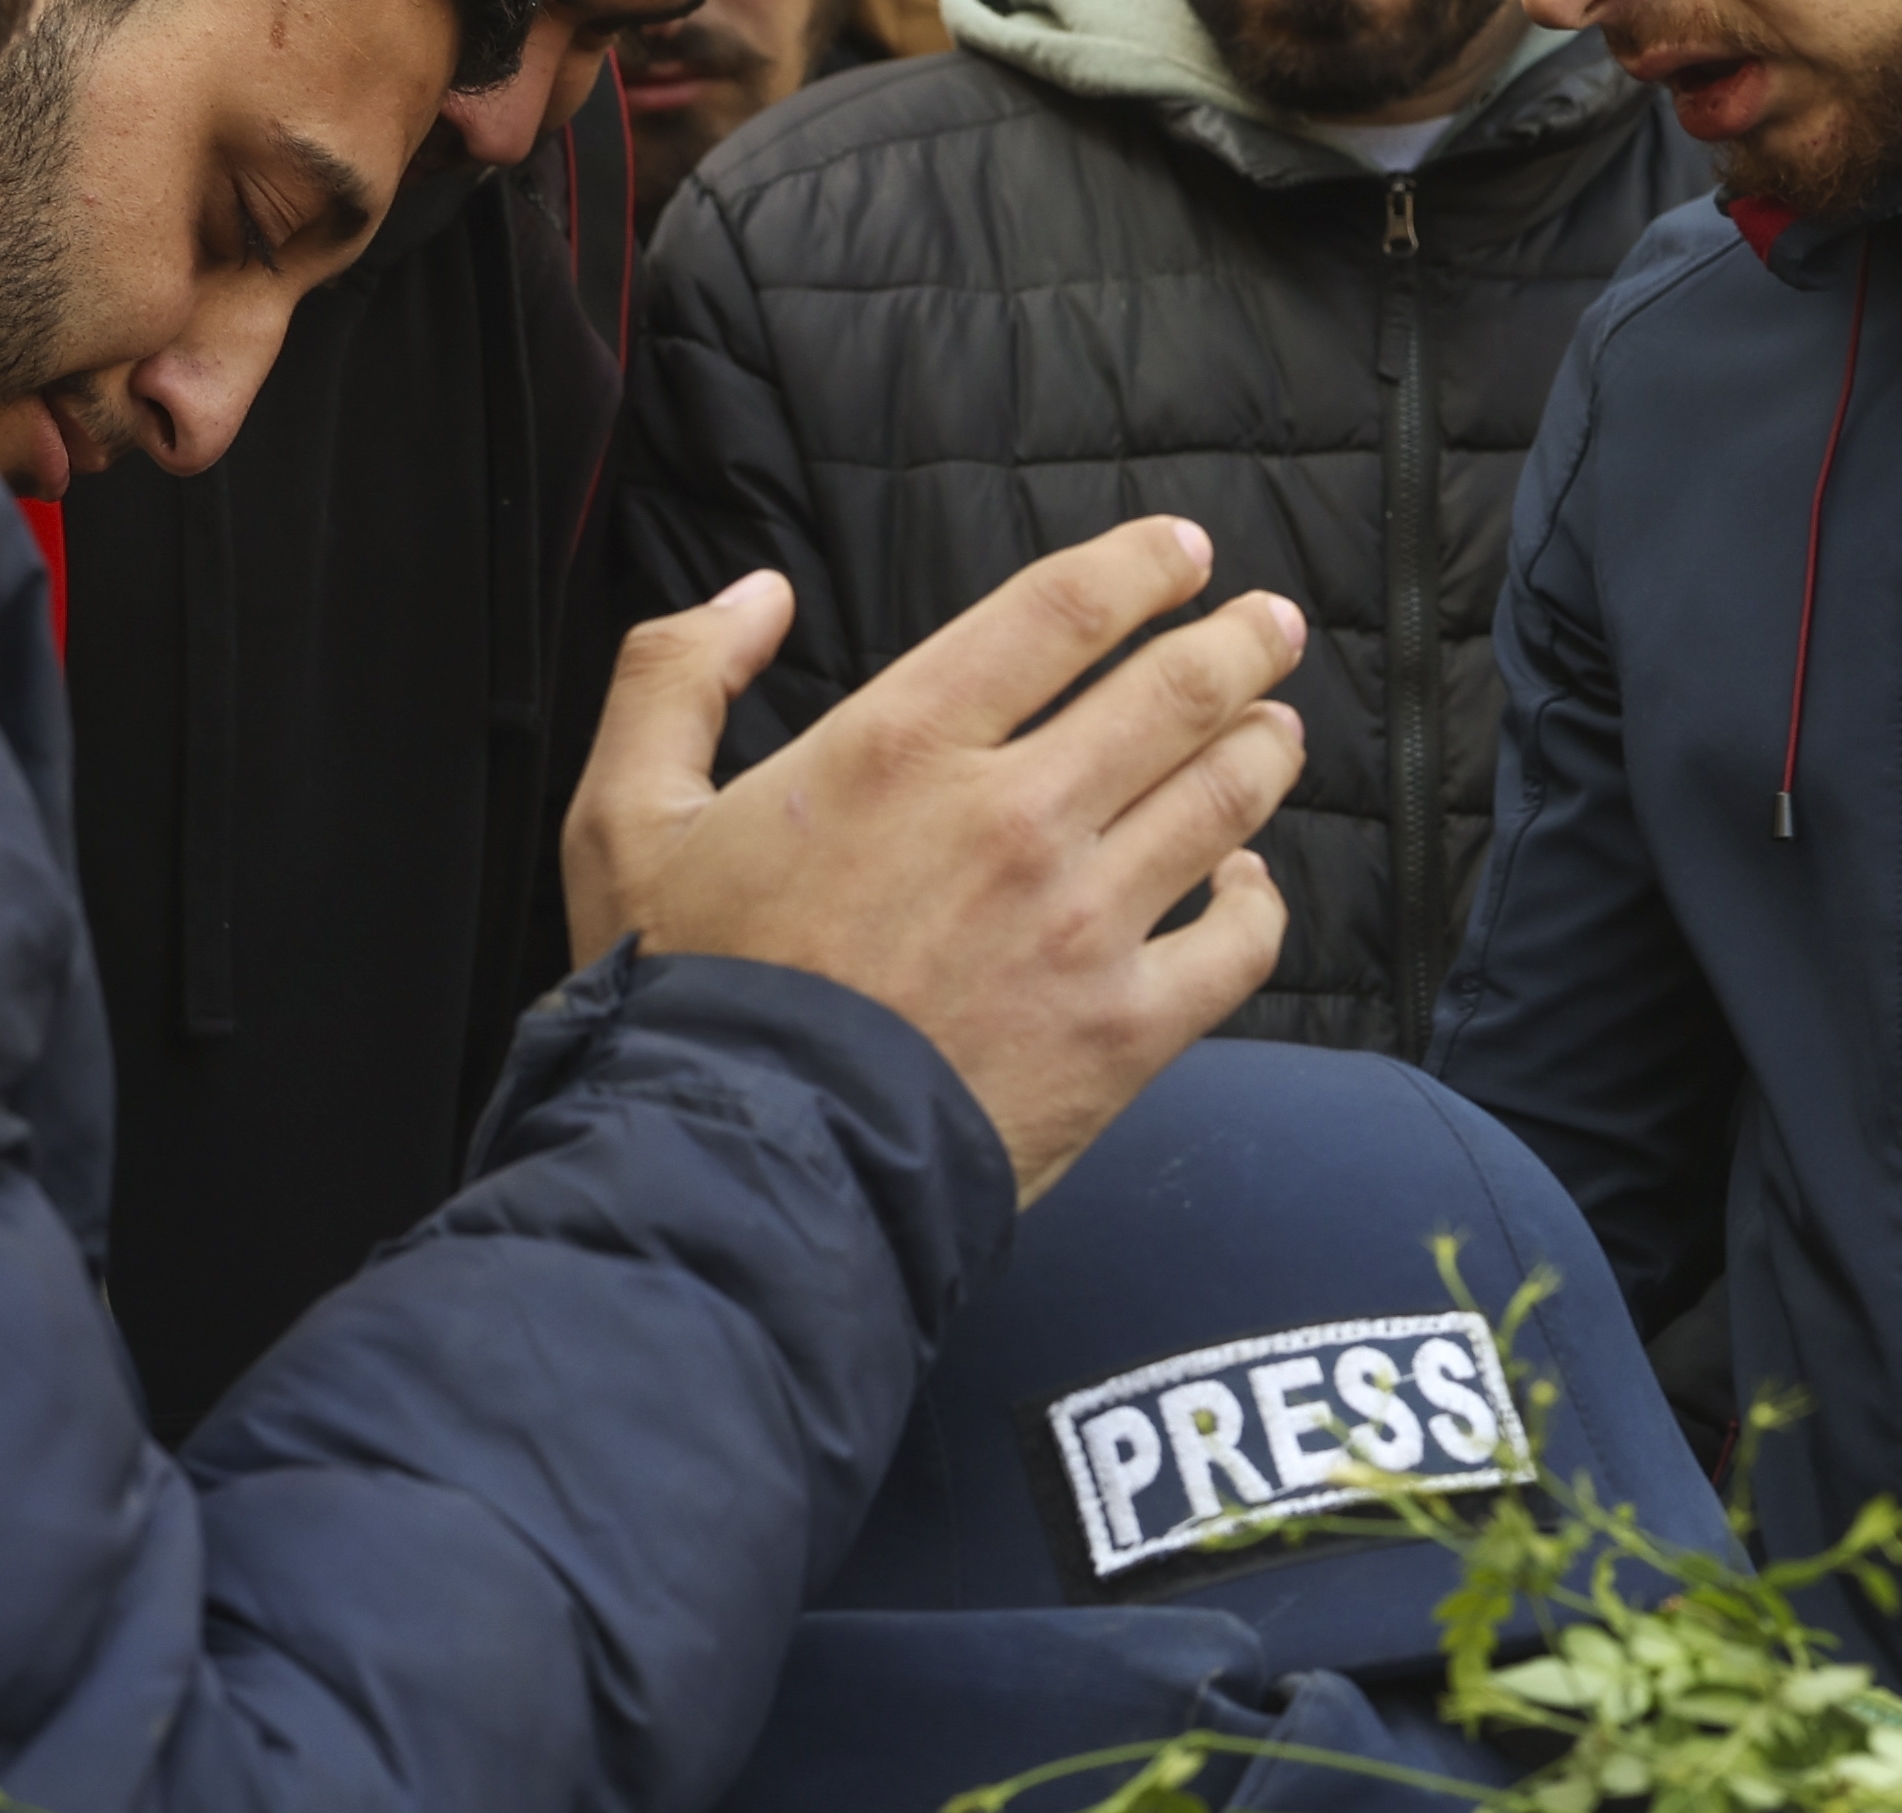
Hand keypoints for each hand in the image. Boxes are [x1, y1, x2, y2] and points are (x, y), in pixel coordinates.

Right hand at [563, 521, 1305, 1199]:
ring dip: (1265, 748)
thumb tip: (756, 594)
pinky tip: (1245, 883)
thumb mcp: (623, 813)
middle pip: (1174, 692)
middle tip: (1269, 626)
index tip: (1185, 554)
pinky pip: (1239, 945)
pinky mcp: (1123, 1028)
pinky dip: (1258, 900)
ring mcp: (1082, 923)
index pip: (1060, 613)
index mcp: (902, 743)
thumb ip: (676, 677)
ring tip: (1277, 729)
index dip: (1141, 569)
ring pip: (1222, 797)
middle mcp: (1014, 815)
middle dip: (1240, 644)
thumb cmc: (686, 998)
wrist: (747, 1169)